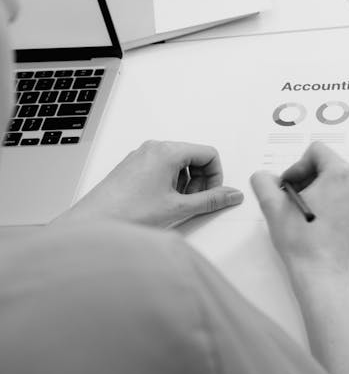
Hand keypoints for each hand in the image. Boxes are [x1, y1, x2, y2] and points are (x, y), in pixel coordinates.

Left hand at [55, 140, 243, 227]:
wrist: (92, 224)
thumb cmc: (127, 214)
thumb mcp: (179, 208)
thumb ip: (212, 200)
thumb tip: (231, 195)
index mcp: (167, 151)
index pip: (208, 153)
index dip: (216, 175)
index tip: (212, 193)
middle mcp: (153, 149)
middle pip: (194, 157)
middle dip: (201, 180)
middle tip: (195, 202)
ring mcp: (140, 157)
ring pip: (178, 164)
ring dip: (185, 183)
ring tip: (175, 205)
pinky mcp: (132, 168)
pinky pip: (161, 169)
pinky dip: (169, 184)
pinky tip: (161, 204)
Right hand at [250, 142, 348, 281]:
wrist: (321, 275)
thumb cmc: (302, 241)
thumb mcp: (273, 206)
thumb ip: (263, 182)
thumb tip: (263, 176)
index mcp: (341, 174)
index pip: (316, 151)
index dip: (296, 166)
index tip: (288, 187)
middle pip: (326, 165)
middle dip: (305, 178)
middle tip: (289, 199)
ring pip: (334, 182)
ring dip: (315, 190)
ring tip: (300, 212)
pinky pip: (342, 198)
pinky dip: (326, 203)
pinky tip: (313, 222)